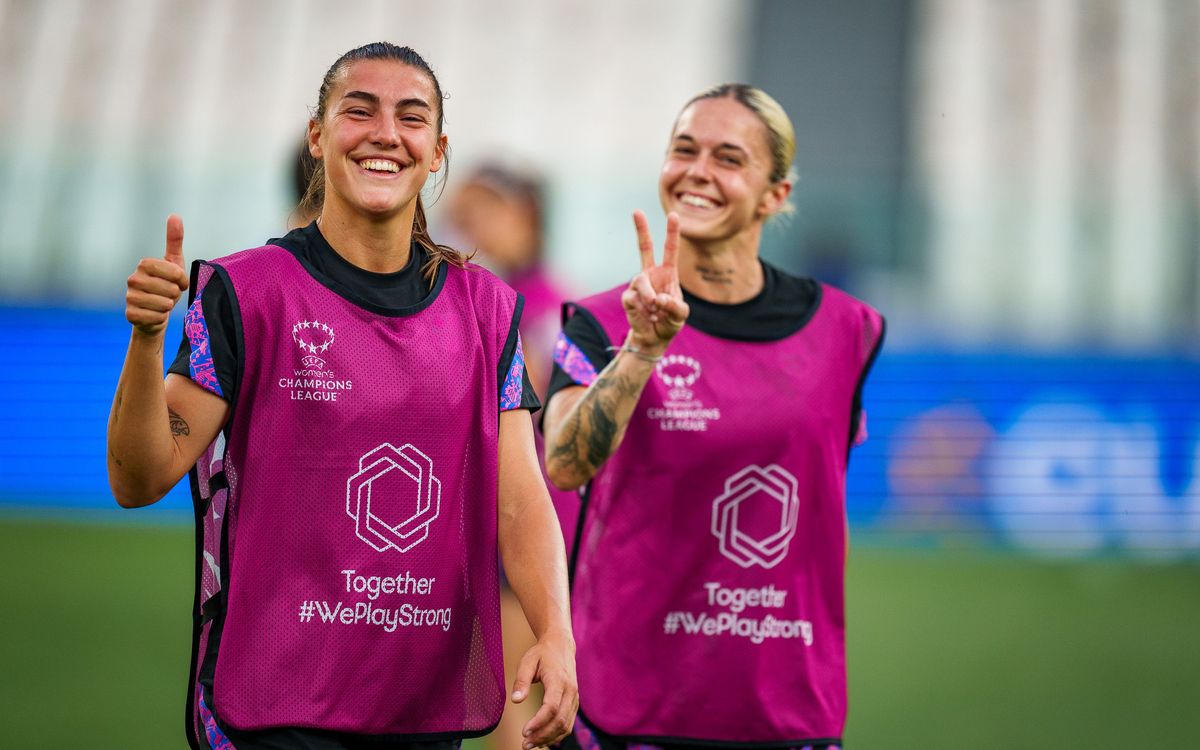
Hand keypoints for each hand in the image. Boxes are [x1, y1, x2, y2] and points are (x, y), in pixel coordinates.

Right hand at [126, 215, 188, 336]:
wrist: (155, 313)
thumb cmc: (166, 285)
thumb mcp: (174, 262)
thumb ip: (174, 240)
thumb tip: (174, 215)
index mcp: (144, 264)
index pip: (174, 271)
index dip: (181, 279)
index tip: (178, 281)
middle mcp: (133, 279)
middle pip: (171, 289)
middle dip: (176, 295)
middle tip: (169, 294)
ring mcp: (130, 297)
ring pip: (164, 305)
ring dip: (168, 307)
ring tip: (162, 303)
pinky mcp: (130, 314)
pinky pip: (157, 317)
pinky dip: (161, 318)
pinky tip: (154, 314)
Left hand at [512, 632, 577, 748]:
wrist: (561, 645)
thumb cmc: (542, 654)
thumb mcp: (527, 662)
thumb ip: (521, 681)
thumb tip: (515, 700)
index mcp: (559, 680)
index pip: (551, 707)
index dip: (538, 722)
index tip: (524, 732)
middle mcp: (570, 691)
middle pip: (560, 720)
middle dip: (542, 735)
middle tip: (525, 744)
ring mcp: (574, 697)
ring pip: (566, 725)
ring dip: (549, 738)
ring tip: (531, 744)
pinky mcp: (574, 702)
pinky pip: (569, 723)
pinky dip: (557, 734)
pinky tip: (543, 739)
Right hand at [622, 210, 688, 353]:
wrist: (653, 339)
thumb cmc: (669, 322)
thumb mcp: (681, 315)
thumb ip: (675, 306)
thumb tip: (658, 298)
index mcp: (668, 274)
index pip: (670, 249)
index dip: (672, 232)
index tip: (674, 215)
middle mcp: (651, 275)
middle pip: (644, 247)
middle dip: (641, 229)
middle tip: (636, 211)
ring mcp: (638, 285)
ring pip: (640, 281)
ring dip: (649, 296)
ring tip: (654, 309)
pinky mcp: (628, 297)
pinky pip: (633, 298)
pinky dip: (643, 308)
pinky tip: (647, 315)